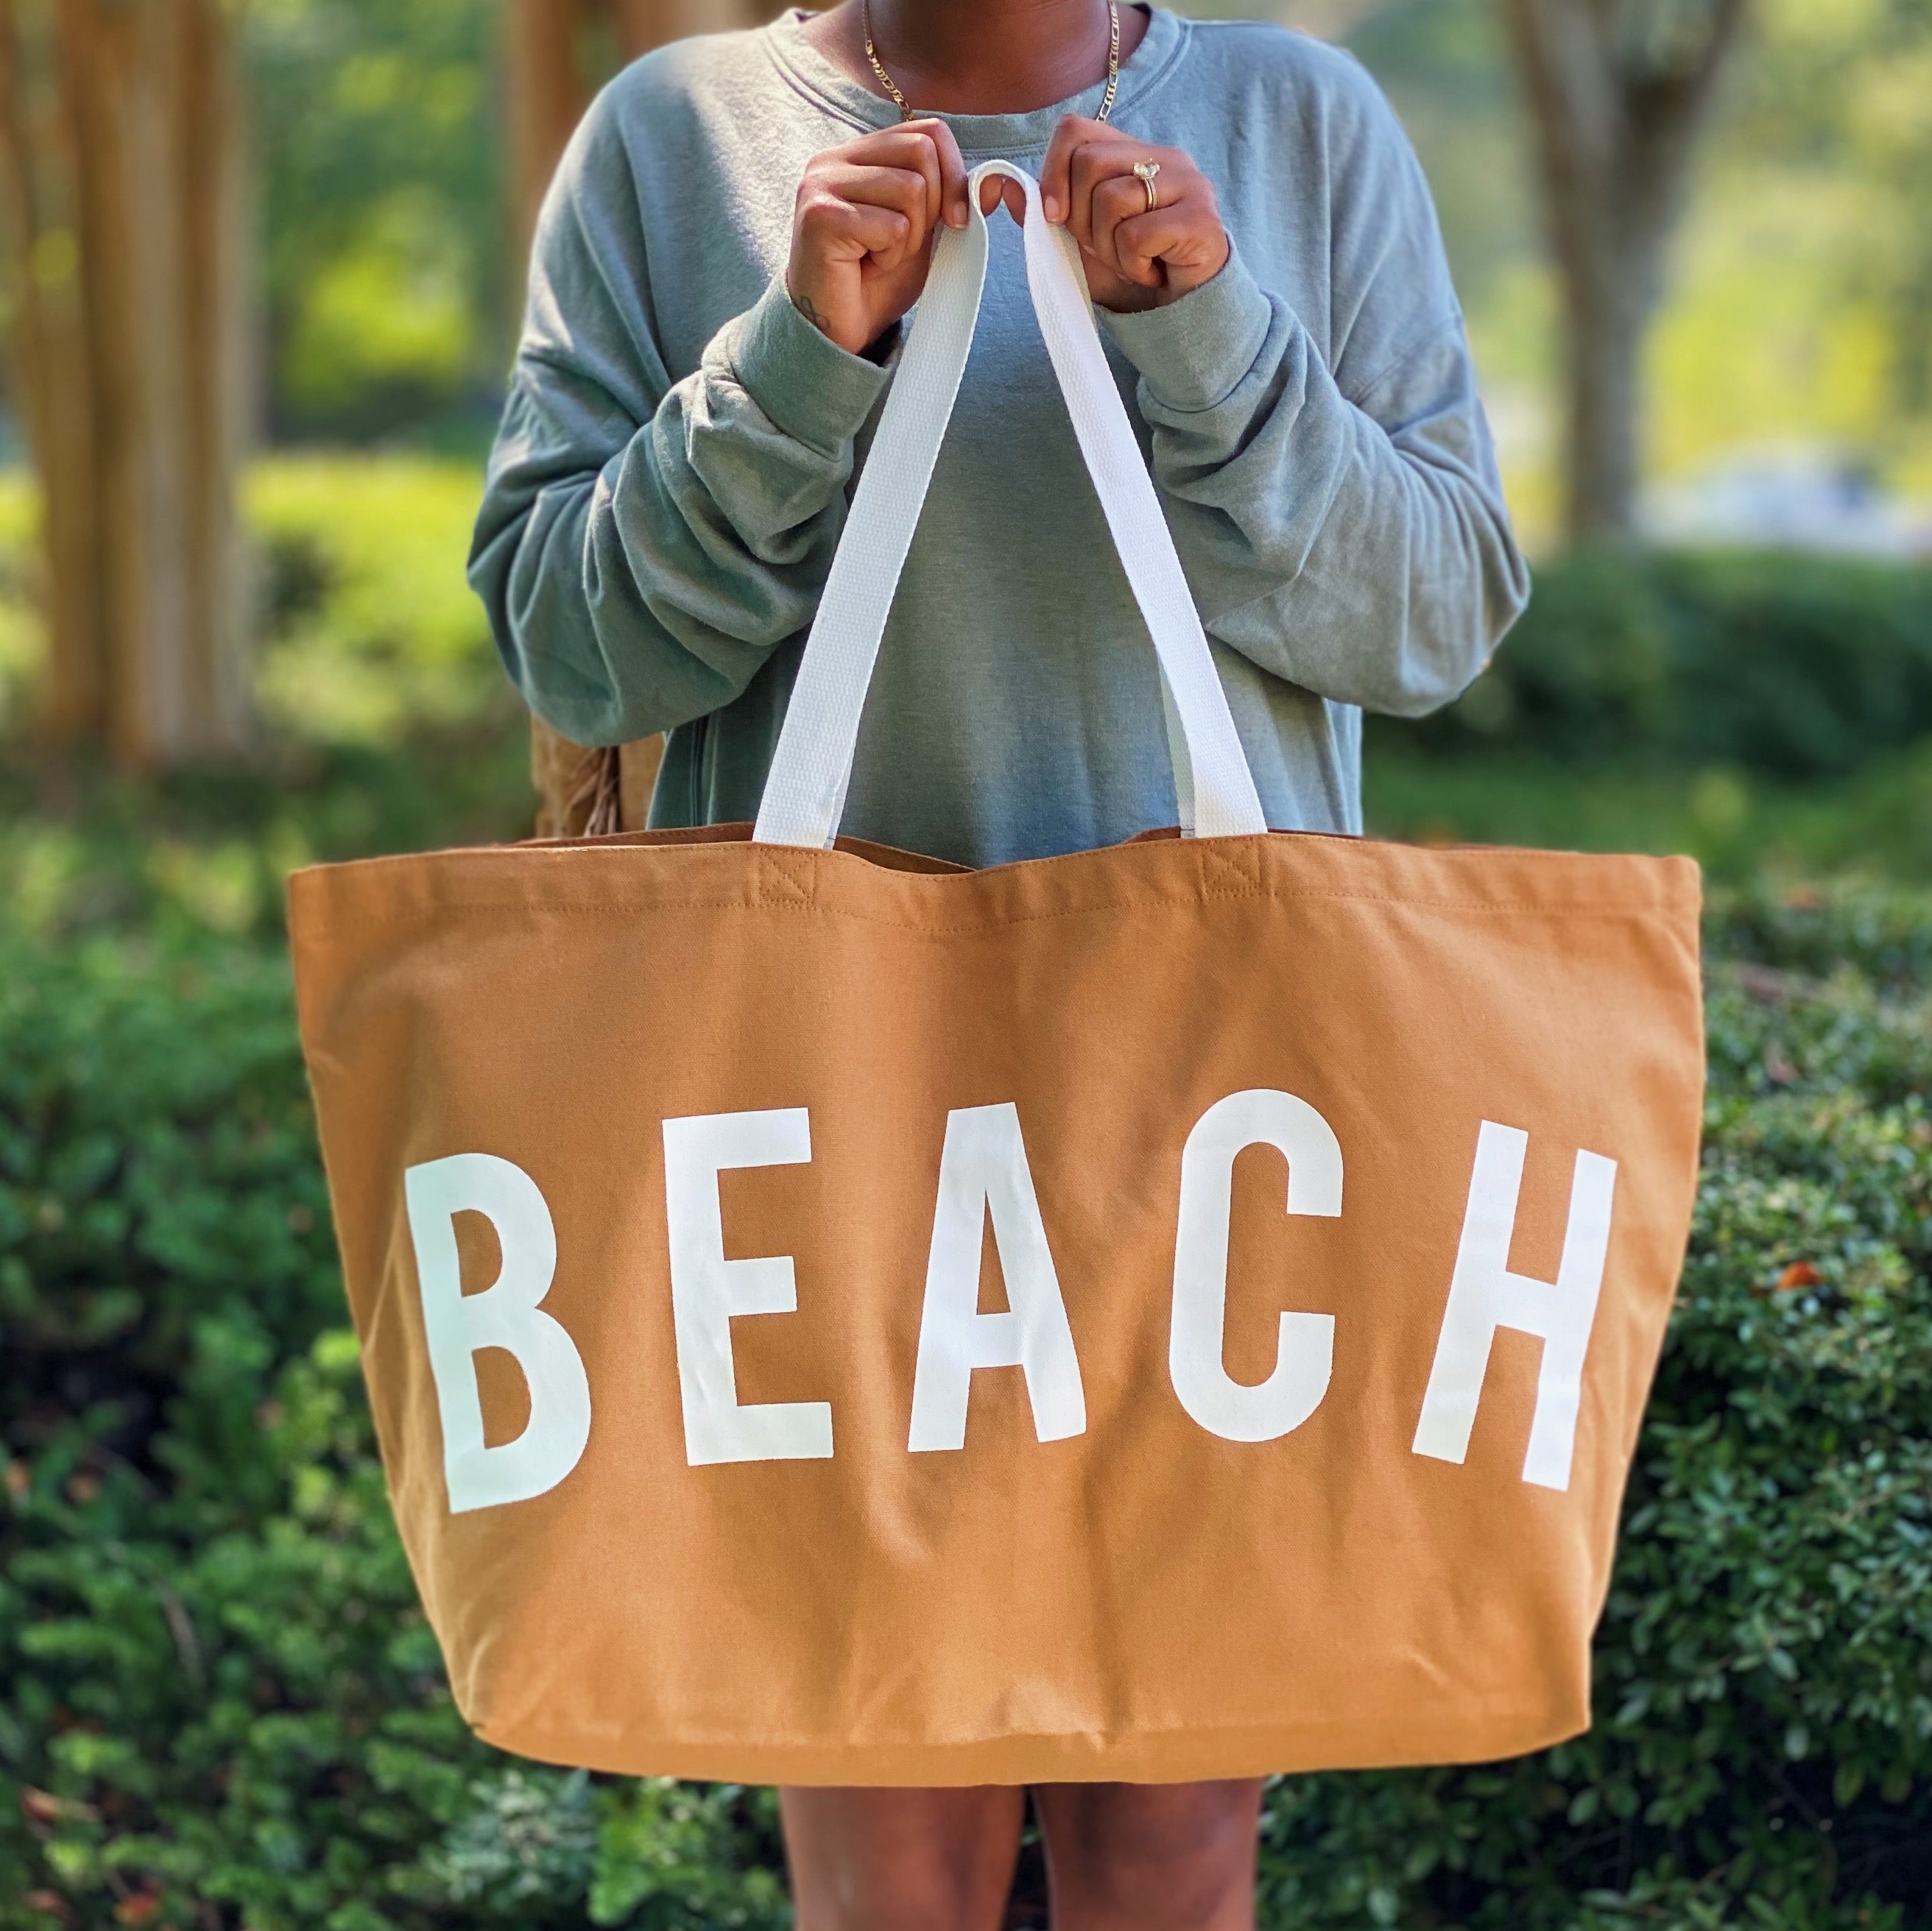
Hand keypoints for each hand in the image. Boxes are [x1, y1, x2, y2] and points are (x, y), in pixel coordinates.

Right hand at [786, 120, 971, 355]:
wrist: (838, 332)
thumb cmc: (876, 283)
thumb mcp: (924, 234)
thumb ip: (951, 201)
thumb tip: (996, 181)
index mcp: (857, 155)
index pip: (926, 132)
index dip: (953, 173)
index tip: (955, 219)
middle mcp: (833, 160)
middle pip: (921, 152)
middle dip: (930, 208)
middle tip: (900, 244)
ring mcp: (821, 184)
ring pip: (910, 189)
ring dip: (909, 238)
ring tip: (880, 257)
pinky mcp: (821, 217)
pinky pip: (892, 226)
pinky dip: (891, 256)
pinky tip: (866, 268)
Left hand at [1039, 117, 1230, 312]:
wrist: (1182, 312)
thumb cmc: (1133, 270)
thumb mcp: (1080, 241)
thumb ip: (1048, 212)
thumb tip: (1003, 188)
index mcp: (1132, 152)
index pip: (1075, 130)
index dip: (1053, 172)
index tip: (1054, 217)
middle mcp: (1164, 157)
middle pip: (1089, 164)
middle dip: (1083, 220)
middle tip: (1108, 249)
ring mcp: (1188, 183)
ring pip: (1112, 200)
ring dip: (1109, 248)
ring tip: (1133, 262)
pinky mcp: (1201, 218)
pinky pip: (1137, 236)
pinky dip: (1133, 266)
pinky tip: (1152, 272)